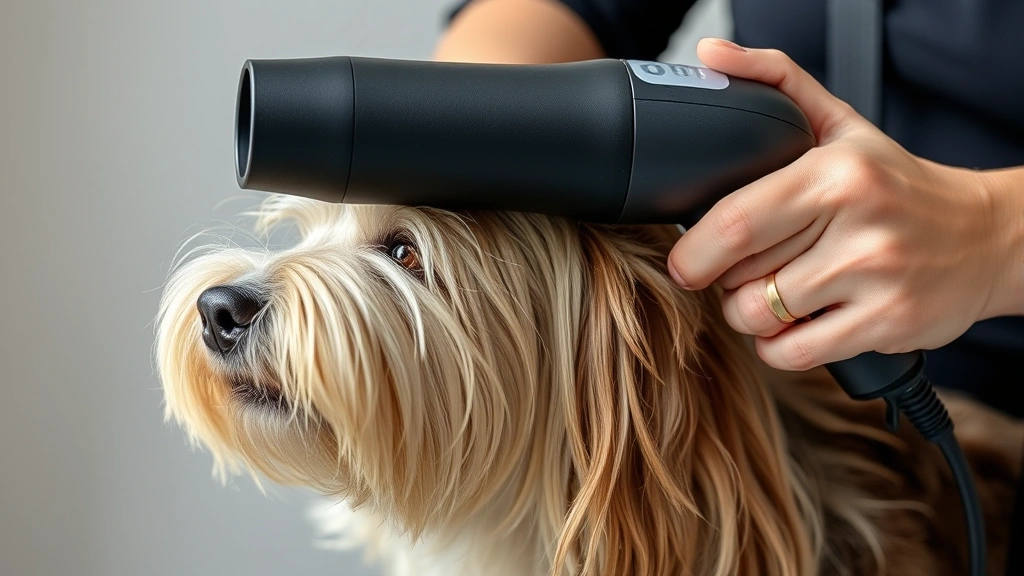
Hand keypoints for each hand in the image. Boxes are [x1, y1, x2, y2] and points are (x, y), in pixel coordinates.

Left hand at [667, 38, 1023, 370]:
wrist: (985, 236)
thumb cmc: (895, 183)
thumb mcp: (840, 125)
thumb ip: (774, 83)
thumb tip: (709, 55)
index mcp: (835, 172)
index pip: (737, 220)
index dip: (696, 251)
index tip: (685, 262)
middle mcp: (858, 224)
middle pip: (741, 275)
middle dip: (726, 281)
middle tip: (746, 269)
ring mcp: (875, 278)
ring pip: (760, 318)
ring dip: (750, 315)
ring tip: (775, 293)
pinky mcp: (887, 324)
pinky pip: (794, 354)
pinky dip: (778, 346)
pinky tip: (796, 322)